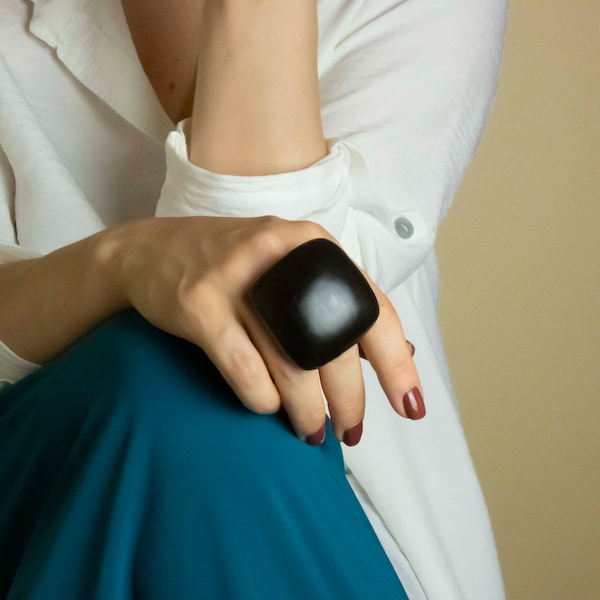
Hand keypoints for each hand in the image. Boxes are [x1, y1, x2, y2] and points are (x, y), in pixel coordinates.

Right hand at [108, 215, 423, 444]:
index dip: (397, 363)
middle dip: (349, 400)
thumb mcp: (288, 269)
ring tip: (311, 432)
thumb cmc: (230, 268)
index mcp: (313, 245)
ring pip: (292, 363)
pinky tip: (267, 407)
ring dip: (307, 411)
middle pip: (334, 342)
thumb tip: (403, 349)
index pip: (373, 308)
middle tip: (349, 431)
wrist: (148, 252)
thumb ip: (339, 303)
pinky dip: (263, 399)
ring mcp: (237, 277)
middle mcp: (281, 253)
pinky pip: (246, 370)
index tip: (410, 406)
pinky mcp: (200, 303)